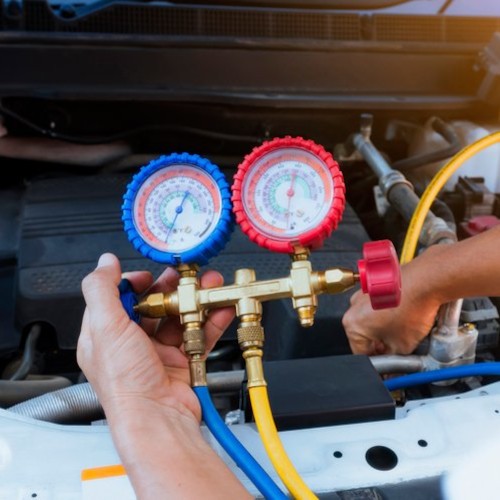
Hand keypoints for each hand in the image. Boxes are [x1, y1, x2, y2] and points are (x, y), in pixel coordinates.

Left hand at [77, 253, 234, 421]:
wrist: (159, 420)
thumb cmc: (127, 384)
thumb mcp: (106, 328)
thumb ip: (101, 290)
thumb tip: (104, 262)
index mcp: (105, 334)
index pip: (117, 297)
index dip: (134, 282)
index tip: (148, 276)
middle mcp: (131, 343)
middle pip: (152, 304)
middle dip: (171, 288)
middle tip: (185, 277)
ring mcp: (158, 352)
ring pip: (179, 316)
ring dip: (196, 299)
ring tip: (209, 286)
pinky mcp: (182, 360)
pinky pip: (199, 332)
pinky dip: (212, 319)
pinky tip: (220, 307)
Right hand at [343, 254, 440, 354]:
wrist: (426, 279)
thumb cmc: (412, 305)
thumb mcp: (403, 345)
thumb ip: (392, 359)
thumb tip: (392, 361)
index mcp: (352, 324)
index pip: (360, 353)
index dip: (377, 362)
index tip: (388, 365)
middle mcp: (353, 308)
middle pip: (365, 336)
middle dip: (382, 345)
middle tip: (400, 349)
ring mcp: (363, 294)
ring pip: (372, 321)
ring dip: (385, 329)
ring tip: (406, 330)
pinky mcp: (374, 286)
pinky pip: (378, 307)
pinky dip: (389, 314)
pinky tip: (405, 316)